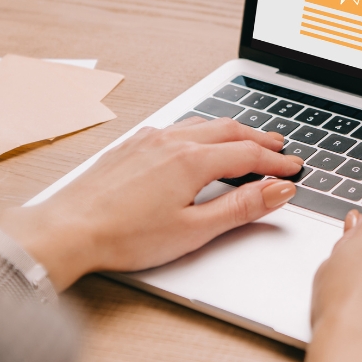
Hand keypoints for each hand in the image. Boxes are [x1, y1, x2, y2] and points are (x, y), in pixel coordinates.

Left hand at [0, 117, 302, 290]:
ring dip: (230, 131)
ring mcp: (148, 140)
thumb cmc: (124, 236)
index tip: (294, 168)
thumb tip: (277, 191)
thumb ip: (241, 208)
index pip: (249, 154)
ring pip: (201, 124)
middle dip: (258, 138)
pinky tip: (197, 141)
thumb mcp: (194, 230)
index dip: (276, 162)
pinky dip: (201, 131)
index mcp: (191, 160)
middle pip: (228, 130)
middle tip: (279, 147)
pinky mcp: (130, 146)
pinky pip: (176, 127)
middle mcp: (171, 141)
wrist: (67, 230)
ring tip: (245, 140)